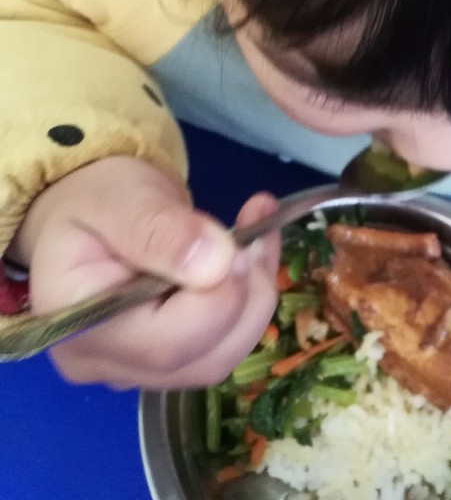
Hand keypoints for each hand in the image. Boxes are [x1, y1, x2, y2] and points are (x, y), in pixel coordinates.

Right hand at [12, 157, 279, 388]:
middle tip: (255, 229)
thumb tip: (218, 263)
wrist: (91, 210)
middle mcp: (106, 362)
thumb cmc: (93, 198)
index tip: (237, 245)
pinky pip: (224, 341)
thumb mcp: (119, 196)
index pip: (163, 344)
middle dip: (245, 294)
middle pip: (201, 359)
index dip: (217, 302)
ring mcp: (139, 367)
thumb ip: (159, 228)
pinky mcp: (170, 357)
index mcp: (80, 324)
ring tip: (258, 231)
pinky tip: (254, 248)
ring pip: (223, 355)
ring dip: (256, 293)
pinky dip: (251, 295)